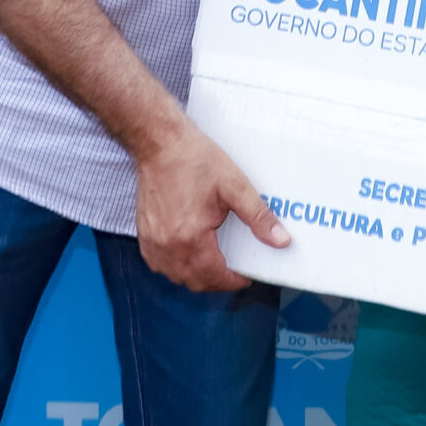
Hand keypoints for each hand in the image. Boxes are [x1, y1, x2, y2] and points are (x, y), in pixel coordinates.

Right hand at [133, 120, 288, 292]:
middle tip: (232, 270)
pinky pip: (159, 264)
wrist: (160, 143)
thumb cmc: (194, 160)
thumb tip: (281, 240)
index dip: (233, 280)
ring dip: (195, 276)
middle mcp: (168, 246)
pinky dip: (175, 266)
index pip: (215, 276)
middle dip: (216, 281)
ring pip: (175, 275)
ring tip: (213, 263)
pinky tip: (187, 254)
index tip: (245, 276)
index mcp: (191, 238)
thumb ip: (258, 217)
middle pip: (195, 281)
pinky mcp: (144, 233)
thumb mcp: (234, 186)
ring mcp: (152, 242)